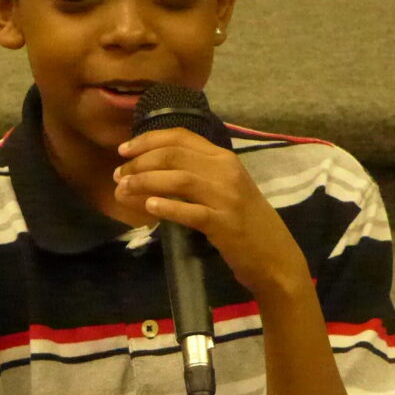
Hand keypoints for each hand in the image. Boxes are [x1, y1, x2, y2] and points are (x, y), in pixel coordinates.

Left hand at [113, 128, 308, 298]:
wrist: (275, 257)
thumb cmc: (246, 224)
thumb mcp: (225, 190)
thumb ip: (197, 175)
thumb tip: (153, 171)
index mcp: (224, 158)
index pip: (181, 137)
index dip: (147, 140)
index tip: (124, 150)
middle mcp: (226, 171)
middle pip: (174, 155)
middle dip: (139, 163)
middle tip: (119, 175)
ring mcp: (227, 197)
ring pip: (179, 179)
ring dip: (145, 182)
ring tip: (124, 190)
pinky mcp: (224, 224)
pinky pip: (190, 211)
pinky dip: (167, 207)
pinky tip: (149, 208)